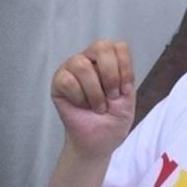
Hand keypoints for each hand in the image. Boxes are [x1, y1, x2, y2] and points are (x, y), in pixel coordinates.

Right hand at [51, 40, 135, 158]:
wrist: (100, 140)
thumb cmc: (113, 118)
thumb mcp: (128, 96)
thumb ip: (125, 75)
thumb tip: (115, 61)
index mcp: (110, 61)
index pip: (119, 47)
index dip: (125, 68)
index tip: (126, 90)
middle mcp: (90, 60)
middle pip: (101, 47)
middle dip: (111, 75)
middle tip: (112, 96)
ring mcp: (72, 69)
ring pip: (82, 65)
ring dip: (95, 91)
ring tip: (99, 106)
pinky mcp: (58, 82)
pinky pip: (67, 81)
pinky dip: (80, 97)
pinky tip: (83, 106)